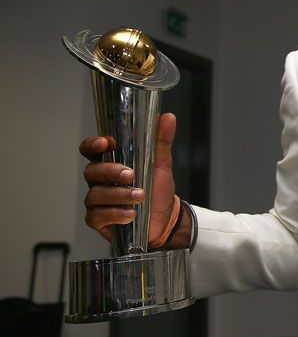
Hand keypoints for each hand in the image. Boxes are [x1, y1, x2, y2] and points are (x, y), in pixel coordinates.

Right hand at [81, 113, 177, 243]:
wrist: (165, 219)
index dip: (93, 144)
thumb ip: (162, 141)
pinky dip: (114, 214)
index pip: (92, 149)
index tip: (107, 143)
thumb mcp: (162, 164)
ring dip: (119, 195)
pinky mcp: (99, 219)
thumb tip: (167, 117)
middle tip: (131, 175)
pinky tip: (130, 214)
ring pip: (95, 194)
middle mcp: (100, 180)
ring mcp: (97, 200)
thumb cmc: (158, 190)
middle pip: (91, 171)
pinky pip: (96, 216)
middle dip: (111, 171)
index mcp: (112, 162)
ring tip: (140, 197)